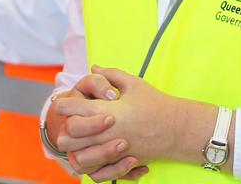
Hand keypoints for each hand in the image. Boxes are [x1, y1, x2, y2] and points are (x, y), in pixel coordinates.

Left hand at [55, 66, 195, 171]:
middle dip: (65, 128)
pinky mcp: (121, 163)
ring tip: (78, 140)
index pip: (72, 108)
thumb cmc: (155, 103)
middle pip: (69, 136)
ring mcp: (113, 151)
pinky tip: (91, 156)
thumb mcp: (133, 83)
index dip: (62, 104)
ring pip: (79, 158)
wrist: (178, 128)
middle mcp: (106, 133)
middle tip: (69, 122)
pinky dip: (91, 167)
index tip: (62, 102)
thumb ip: (110, 74)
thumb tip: (94, 67)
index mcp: (107, 110)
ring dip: (75, 149)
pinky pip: (97, 173)